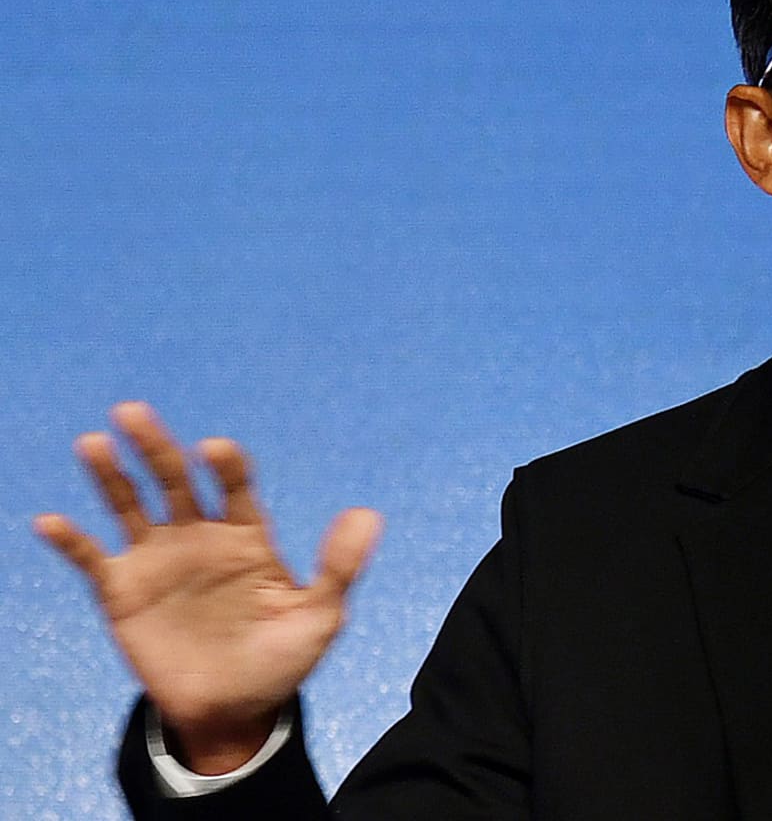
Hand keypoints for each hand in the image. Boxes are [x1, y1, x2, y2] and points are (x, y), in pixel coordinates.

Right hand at [34, 402, 381, 774]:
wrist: (235, 711)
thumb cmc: (280, 660)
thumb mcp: (319, 617)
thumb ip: (339, 567)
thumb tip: (369, 514)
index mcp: (247, 536)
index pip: (233, 486)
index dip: (225, 466)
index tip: (216, 449)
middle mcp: (199, 537)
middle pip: (175, 480)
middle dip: (157, 446)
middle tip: (134, 411)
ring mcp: (159, 561)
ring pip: (130, 506)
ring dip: (111, 476)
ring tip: (93, 443)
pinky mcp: (124, 592)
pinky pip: (92, 560)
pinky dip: (71, 541)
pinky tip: (50, 521)